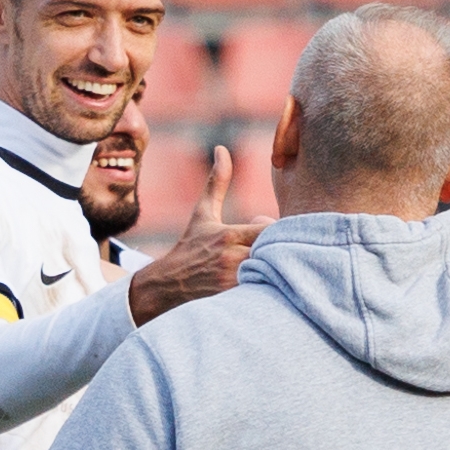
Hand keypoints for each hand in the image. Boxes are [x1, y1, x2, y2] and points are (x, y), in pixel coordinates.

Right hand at [128, 145, 273, 325]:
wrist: (166, 285)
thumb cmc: (189, 248)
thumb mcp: (202, 215)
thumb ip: (216, 182)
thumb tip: (222, 149)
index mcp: (229, 235)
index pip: (272, 230)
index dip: (281, 232)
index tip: (277, 234)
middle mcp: (232, 258)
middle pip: (275, 252)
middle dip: (283, 251)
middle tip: (283, 252)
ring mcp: (233, 281)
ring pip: (270, 273)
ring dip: (277, 271)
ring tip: (277, 270)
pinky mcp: (232, 299)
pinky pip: (261, 293)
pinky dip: (268, 289)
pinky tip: (266, 287)